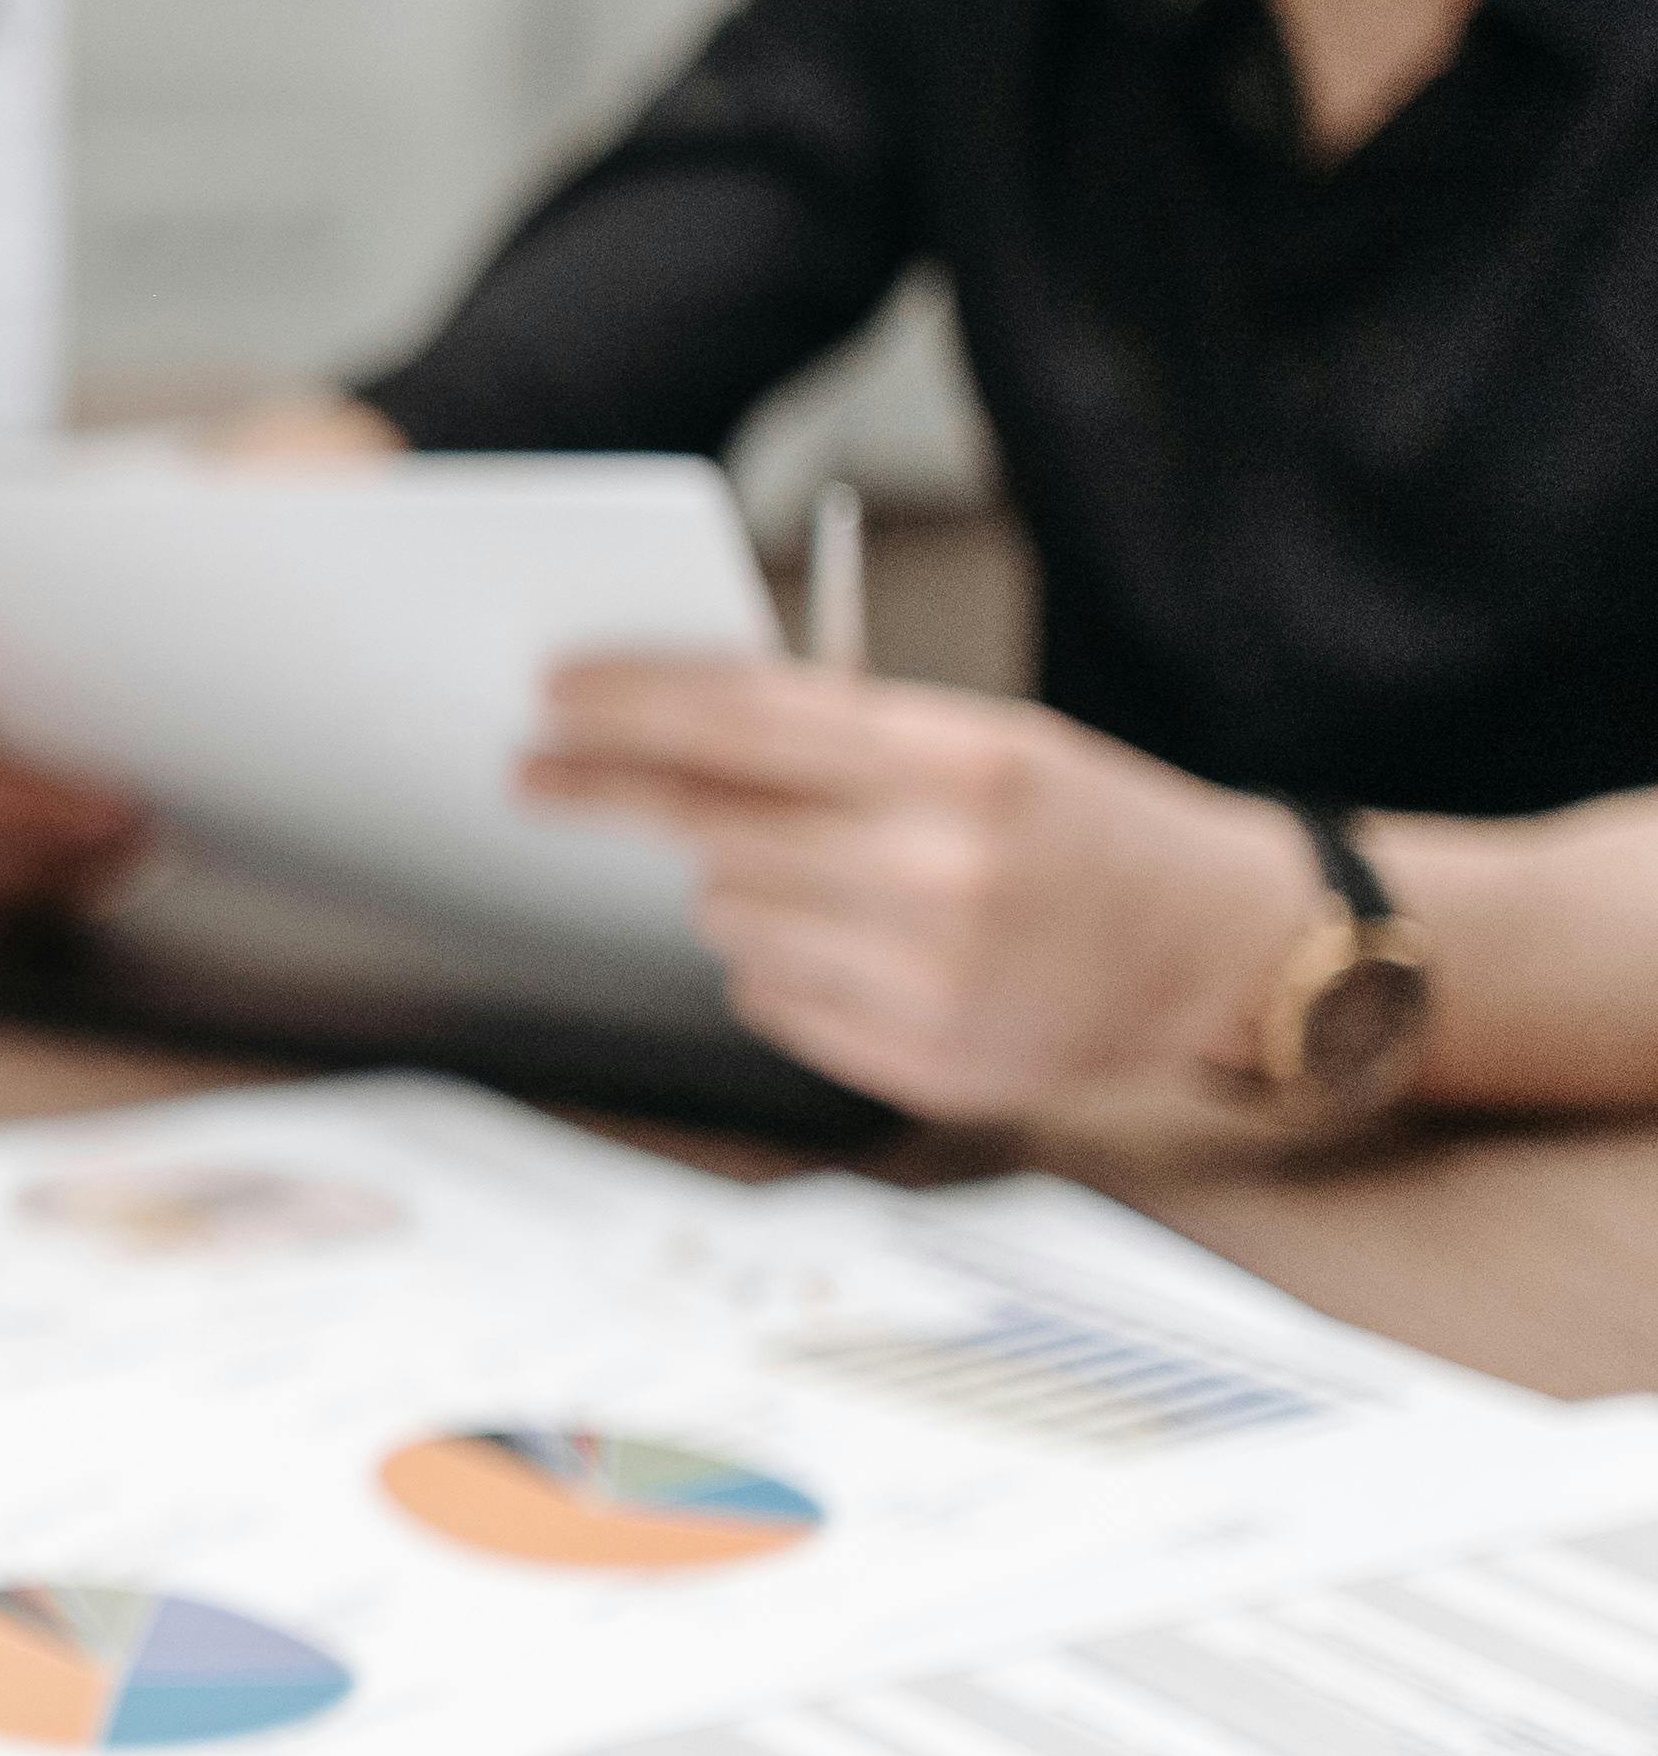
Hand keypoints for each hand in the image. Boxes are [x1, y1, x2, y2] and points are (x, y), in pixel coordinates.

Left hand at [521, 653, 1313, 1120]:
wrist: (1221, 953)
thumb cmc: (1085, 829)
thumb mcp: (989, 744)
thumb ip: (846, 737)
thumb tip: (670, 725)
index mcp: (963, 766)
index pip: (748, 722)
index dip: (631, 705)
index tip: (550, 693)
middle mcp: (941, 873)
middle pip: (705, 824)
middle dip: (606, 792)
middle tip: (534, 774)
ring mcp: (929, 978)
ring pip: (725, 915)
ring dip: (732, 885)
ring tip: (822, 874)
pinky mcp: (918, 1061)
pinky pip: (766, 996)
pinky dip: (779, 963)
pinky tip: (856, 946)